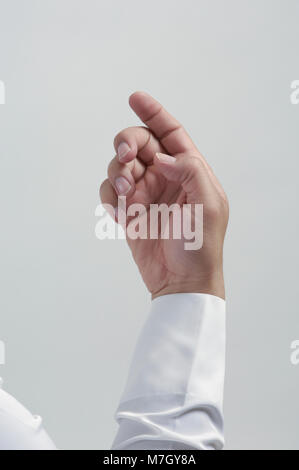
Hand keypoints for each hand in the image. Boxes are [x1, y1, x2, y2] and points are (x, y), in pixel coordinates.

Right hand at [100, 92, 228, 298]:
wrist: (180, 281)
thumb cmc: (201, 246)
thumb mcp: (208, 205)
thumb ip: (190, 171)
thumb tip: (162, 157)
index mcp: (189, 171)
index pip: (170, 133)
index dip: (154, 113)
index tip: (135, 98)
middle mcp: (165, 177)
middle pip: (139, 144)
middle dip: (127, 143)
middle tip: (126, 156)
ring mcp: (145, 193)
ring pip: (120, 165)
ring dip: (117, 172)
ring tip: (126, 194)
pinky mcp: (128, 211)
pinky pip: (109, 192)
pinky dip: (108, 197)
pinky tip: (120, 214)